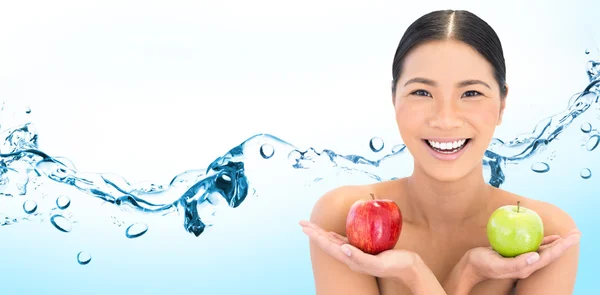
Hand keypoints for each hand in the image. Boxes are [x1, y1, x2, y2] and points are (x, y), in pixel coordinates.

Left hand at [299, 220, 419, 279]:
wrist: (409, 268)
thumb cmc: (396, 265)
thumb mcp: (379, 262)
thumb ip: (361, 258)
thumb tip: (343, 248)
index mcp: (351, 260)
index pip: (328, 246)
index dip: (316, 236)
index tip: (304, 227)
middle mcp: (351, 257)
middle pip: (328, 243)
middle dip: (314, 233)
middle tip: (302, 223)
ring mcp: (357, 254)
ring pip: (334, 243)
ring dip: (322, 235)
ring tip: (312, 228)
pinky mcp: (364, 250)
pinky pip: (346, 241)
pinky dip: (336, 236)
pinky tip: (333, 234)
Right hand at [465, 229, 581, 281]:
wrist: (471, 266)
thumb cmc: (482, 264)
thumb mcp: (497, 264)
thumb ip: (516, 263)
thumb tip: (536, 256)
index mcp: (525, 268)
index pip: (548, 257)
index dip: (562, 247)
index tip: (572, 237)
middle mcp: (526, 264)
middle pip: (550, 254)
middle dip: (564, 244)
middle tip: (576, 234)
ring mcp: (521, 259)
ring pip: (543, 250)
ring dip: (556, 243)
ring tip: (566, 236)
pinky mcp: (515, 254)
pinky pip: (532, 246)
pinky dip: (541, 240)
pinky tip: (544, 235)